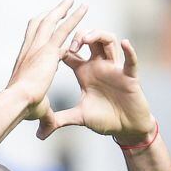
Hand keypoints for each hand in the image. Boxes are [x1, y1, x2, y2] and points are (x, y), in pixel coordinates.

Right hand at [5, 0, 88, 123]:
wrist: (15, 103)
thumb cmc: (20, 110)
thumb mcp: (35, 110)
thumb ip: (44, 118)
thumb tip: (43, 134)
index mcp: (25, 61)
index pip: (33, 42)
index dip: (39, 34)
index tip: (47, 28)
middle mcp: (30, 50)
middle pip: (39, 26)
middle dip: (50, 14)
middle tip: (60, 5)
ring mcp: (38, 48)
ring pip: (51, 22)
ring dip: (63, 10)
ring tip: (72, 0)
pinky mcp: (48, 50)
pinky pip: (64, 28)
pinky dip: (73, 17)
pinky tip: (82, 8)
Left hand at [36, 30, 155, 143]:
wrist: (125, 128)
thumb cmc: (104, 118)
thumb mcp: (78, 117)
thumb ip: (59, 120)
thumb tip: (39, 134)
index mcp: (85, 73)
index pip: (71, 53)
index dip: (62, 48)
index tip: (53, 51)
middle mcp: (99, 66)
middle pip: (91, 40)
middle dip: (81, 36)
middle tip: (71, 45)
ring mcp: (115, 69)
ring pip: (110, 42)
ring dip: (99, 36)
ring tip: (88, 39)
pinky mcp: (130, 77)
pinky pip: (131, 61)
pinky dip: (130, 51)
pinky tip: (125, 43)